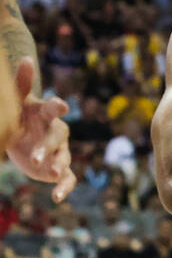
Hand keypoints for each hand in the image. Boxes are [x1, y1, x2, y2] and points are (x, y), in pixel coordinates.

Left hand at [6, 58, 75, 201]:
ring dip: (56, 166)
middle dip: (47, 148)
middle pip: (57, 138)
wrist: (21, 136)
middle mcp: (57, 132)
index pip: (54, 109)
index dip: (58, 107)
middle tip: (36, 159)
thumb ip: (22, 83)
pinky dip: (64, 188)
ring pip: (63, 159)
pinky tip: (57, 198)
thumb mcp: (16, 101)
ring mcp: (60, 151)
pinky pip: (68, 178)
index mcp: (47, 114)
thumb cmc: (20, 115)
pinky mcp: (59, 168)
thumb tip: (25, 58)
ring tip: (49, 175)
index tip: (61, 106)